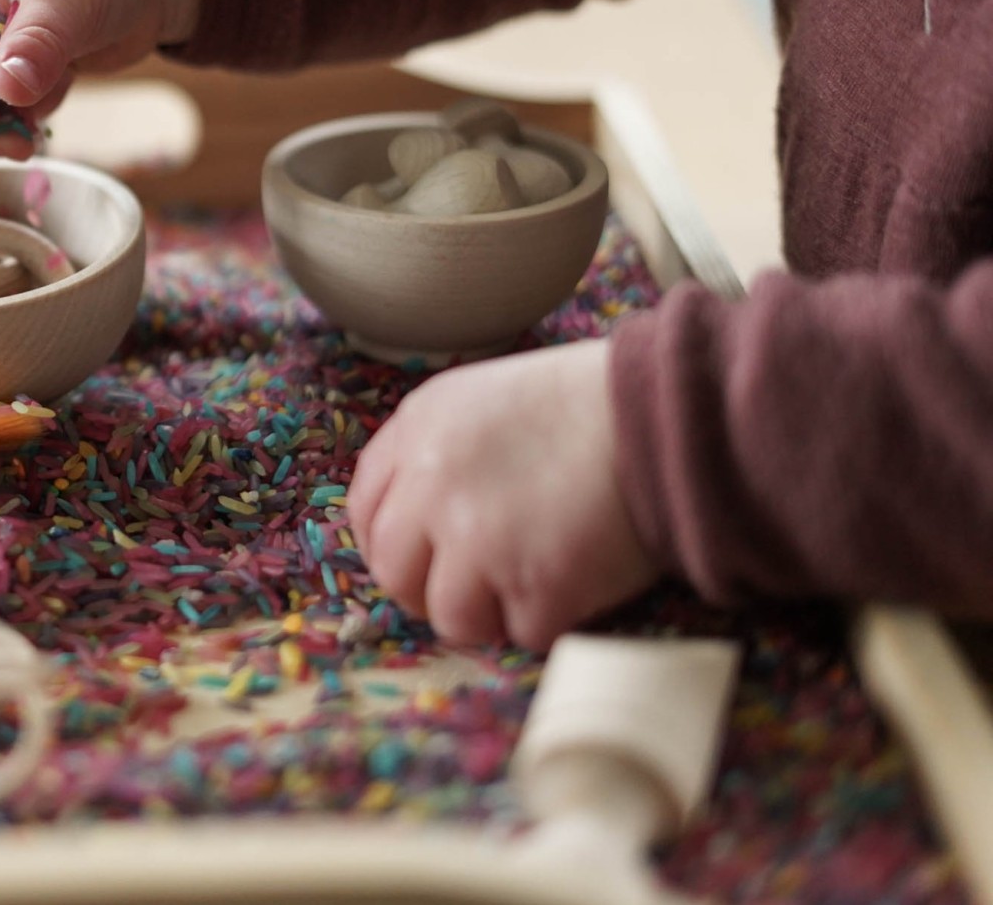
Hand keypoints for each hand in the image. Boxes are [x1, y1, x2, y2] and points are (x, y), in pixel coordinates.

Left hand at [346, 339, 660, 649]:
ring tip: (538, 575)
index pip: (366, 510)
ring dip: (491, 611)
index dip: (392, 543)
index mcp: (417, 430)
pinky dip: (552, 617)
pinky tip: (580, 575)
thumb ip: (439, 452)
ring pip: (451, 616)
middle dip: (430, 588)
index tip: (421, 558)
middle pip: (394, 573)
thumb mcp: (485, 399)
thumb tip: (418, 522)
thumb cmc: (588, 402)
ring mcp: (478, 542)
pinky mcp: (535, 586)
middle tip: (478, 585)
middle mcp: (431, 487)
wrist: (665, 414)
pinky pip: (523, 632)